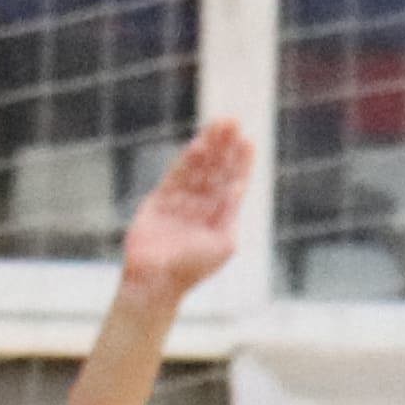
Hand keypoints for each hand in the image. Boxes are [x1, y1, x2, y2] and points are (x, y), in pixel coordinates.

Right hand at [120, 116, 253, 298]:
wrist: (156, 283)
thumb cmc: (193, 269)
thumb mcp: (224, 244)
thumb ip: (230, 215)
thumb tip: (239, 188)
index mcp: (219, 216)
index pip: (233, 182)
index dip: (240, 161)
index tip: (248, 140)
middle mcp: (201, 206)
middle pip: (215, 169)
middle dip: (224, 146)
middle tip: (232, 121)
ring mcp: (179, 203)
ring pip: (196, 169)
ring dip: (207, 146)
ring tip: (218, 124)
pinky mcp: (158, 203)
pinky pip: (174, 177)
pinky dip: (185, 162)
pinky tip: (197, 145)